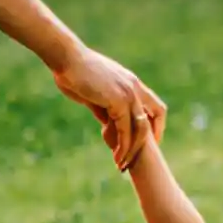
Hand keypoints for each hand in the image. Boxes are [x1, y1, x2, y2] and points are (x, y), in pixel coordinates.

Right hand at [49, 41, 164, 167]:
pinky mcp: (118, 101)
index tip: (149, 142)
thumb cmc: (74, 72)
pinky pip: (125, 130)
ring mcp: (128, 94)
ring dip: (132, 150)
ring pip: (140, 129)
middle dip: (146, 143)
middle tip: (135, 159)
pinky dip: (122, 146)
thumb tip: (107, 124)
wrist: (66, 58)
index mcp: (131, 83)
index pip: (155, 106)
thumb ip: (105, 108)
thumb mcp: (95, 93)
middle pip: (153, 119)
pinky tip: (115, 156)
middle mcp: (135, 88)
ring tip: (121, 165)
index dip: (156, 125)